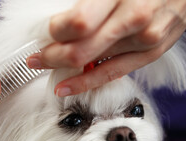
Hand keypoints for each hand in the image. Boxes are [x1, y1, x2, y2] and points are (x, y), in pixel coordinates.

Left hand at [27, 0, 185, 96]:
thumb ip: (89, 1)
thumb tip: (61, 18)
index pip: (78, 23)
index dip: (55, 32)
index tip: (44, 34)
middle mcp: (133, 19)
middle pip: (80, 49)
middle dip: (51, 56)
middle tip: (35, 58)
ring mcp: (144, 41)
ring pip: (93, 65)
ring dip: (62, 69)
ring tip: (44, 67)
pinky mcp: (149, 55)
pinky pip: (111, 74)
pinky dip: (85, 83)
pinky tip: (67, 87)